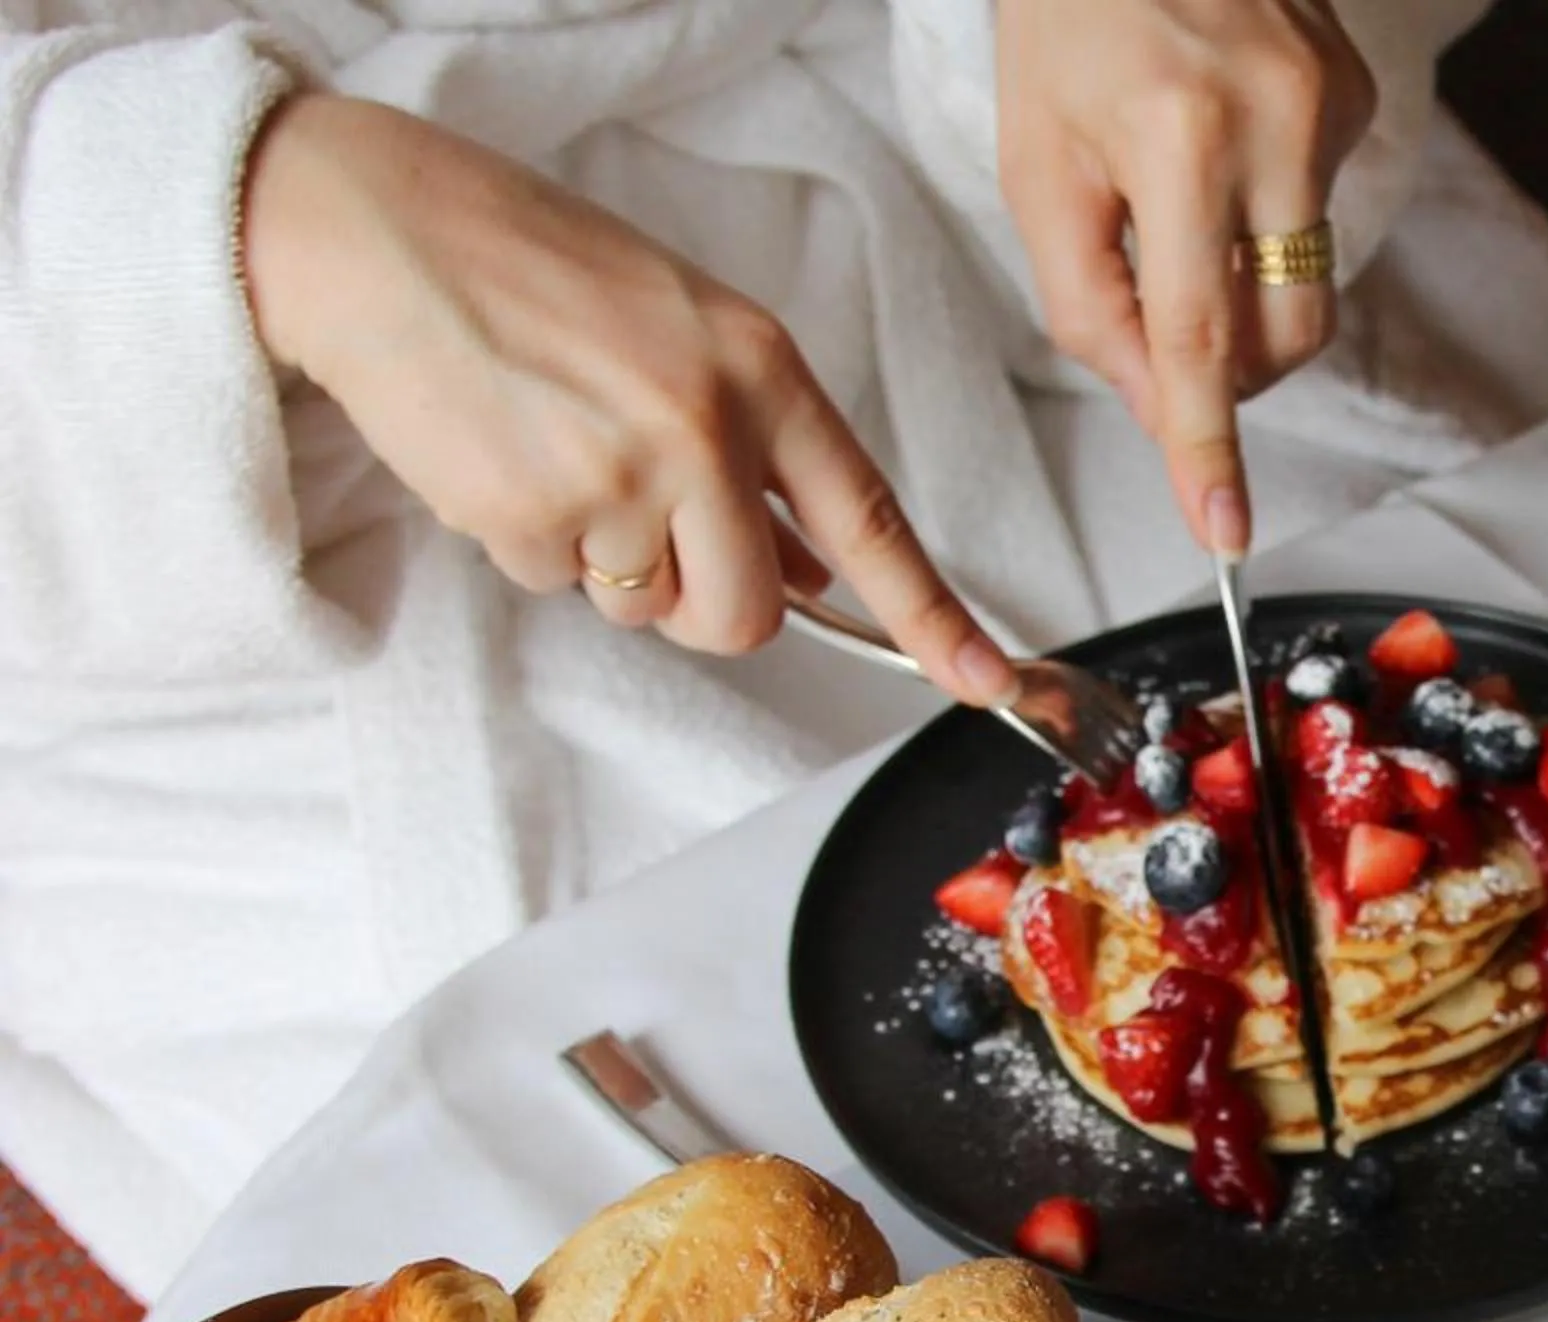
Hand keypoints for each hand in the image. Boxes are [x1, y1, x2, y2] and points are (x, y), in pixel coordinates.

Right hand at [240, 94, 1017, 706]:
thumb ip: (755, 450)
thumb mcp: (681, 333)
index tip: (985, 679)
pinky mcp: (535, 515)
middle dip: (703, 602)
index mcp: (762, 371)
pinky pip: (556, 584)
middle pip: (750, 615)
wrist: (375, 230)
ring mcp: (621, 477)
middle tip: (646, 526)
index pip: (869, 519)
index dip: (934, 616)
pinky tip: (499, 449)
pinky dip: (529, 539)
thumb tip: (810, 570)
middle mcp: (706, 428)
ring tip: (556, 448)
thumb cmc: (531, 270)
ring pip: (647, 608)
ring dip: (607, 564)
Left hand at [991, 0, 1374, 555]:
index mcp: (1178, 137)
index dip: (1207, 442)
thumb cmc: (1070, 24)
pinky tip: (1223, 143)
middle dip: (1227, 369)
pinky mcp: (1360, 97)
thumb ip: (1088, 306)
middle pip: (1281, 334)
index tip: (1222, 525)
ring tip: (1180, 201)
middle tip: (1161, 322)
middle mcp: (1277, 121)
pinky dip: (1264, 214)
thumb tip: (1156, 405)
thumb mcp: (1039, 168)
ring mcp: (1333, 107)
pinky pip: (1318, 216)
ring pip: (1303, 283)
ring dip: (1240, 286)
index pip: (1197, 333)